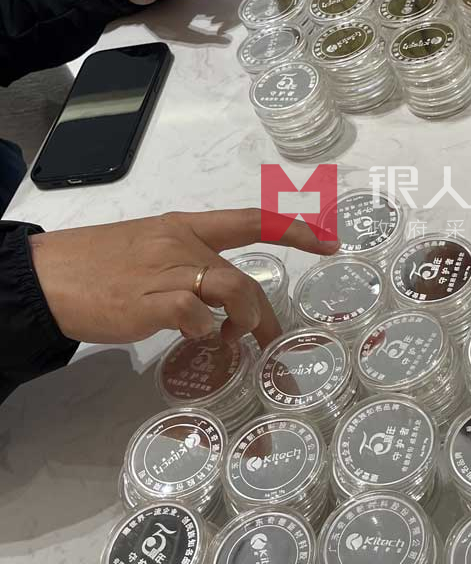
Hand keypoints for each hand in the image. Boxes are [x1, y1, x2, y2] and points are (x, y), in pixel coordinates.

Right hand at [30, 209, 338, 349]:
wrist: (48, 277)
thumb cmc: (95, 267)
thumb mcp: (147, 251)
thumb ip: (185, 268)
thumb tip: (217, 303)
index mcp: (184, 227)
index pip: (250, 221)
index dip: (294, 231)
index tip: (329, 243)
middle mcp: (182, 245)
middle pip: (245, 275)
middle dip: (264, 314)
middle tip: (270, 342)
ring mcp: (168, 272)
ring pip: (234, 290)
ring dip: (246, 322)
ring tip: (235, 342)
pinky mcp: (152, 302)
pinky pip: (198, 317)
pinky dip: (208, 333)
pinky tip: (199, 342)